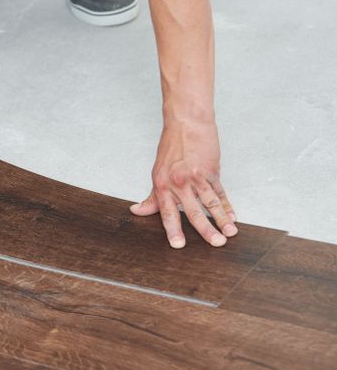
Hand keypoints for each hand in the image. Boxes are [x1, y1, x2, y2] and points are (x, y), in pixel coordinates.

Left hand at [130, 118, 237, 248]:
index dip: (172, 230)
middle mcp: (179, 182)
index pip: (167, 212)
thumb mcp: (157, 172)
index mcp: (162, 184)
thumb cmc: (171, 148)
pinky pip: (220, 192)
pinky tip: (232, 216)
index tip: (178, 245)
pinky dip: (227, 205)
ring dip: (222, 219)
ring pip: (211, 203)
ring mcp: (197, 176)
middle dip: (206, 230)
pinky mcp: (212, 170)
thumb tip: (137, 211)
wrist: (186, 124)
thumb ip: (152, 196)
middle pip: (193, 211)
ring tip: (230, 233)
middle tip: (215, 244)